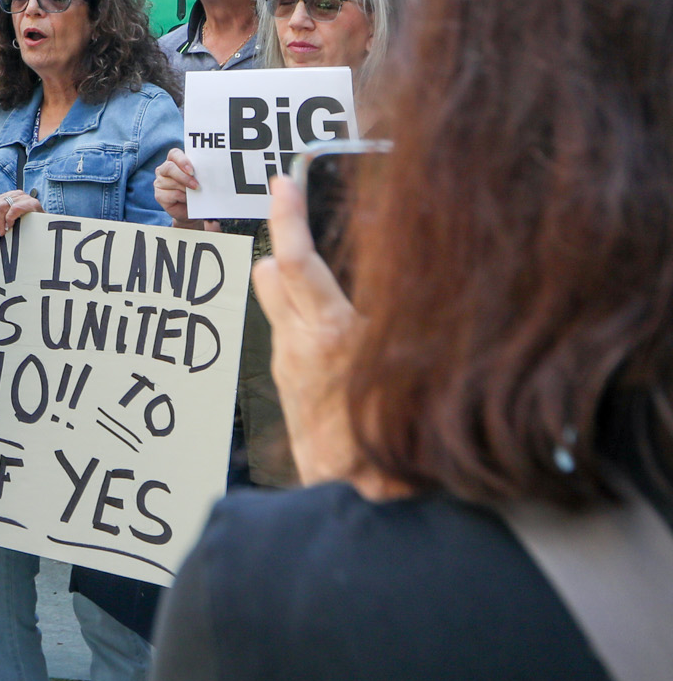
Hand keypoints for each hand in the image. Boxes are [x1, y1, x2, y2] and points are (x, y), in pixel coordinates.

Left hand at [0, 189, 40, 238]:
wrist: (48, 221)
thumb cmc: (29, 221)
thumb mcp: (12, 217)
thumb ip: (1, 216)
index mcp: (7, 195)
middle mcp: (14, 193)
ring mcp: (22, 197)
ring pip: (1, 207)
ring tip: (0, 234)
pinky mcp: (31, 202)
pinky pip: (14, 209)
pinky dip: (10, 219)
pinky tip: (10, 227)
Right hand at [155, 148, 199, 226]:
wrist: (193, 208)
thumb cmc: (196, 190)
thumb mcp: (198, 179)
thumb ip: (198, 173)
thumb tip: (204, 173)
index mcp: (174, 161)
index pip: (174, 154)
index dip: (182, 161)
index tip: (192, 171)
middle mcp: (164, 170)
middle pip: (169, 167)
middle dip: (184, 177)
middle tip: (196, 185)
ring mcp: (159, 182)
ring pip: (171, 182)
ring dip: (185, 189)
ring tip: (194, 194)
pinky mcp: (158, 195)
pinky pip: (169, 194)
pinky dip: (181, 198)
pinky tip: (186, 200)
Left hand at [253, 174, 385, 492]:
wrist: (363, 498)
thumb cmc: (400, 434)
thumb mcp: (409, 363)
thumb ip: (399, 315)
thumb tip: (410, 273)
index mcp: (331, 334)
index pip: (296, 260)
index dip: (288, 216)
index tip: (282, 182)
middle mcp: (298, 344)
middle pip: (270, 272)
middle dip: (284, 246)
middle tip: (301, 224)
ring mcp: (286, 365)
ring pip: (275, 303)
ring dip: (294, 286)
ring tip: (329, 284)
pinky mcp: (285, 384)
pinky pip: (287, 336)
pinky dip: (303, 321)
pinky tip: (337, 335)